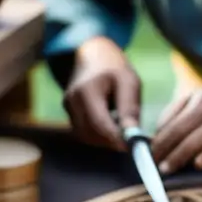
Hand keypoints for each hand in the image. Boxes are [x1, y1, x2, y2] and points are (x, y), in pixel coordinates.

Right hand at [63, 36, 140, 151]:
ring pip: (86, 136)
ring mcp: (68, 106)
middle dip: (112, 142)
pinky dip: (99, 134)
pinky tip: (111, 125)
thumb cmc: (114, 67)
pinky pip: (84, 131)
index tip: (133, 147)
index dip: (115, 139)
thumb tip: (132, 136)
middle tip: (131, 141)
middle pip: (91, 133)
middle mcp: (72, 100)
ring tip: (122, 130)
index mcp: (87, 90)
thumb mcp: (129, 81)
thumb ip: (129, 108)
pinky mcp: (69, 112)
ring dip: (105, 139)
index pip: (99, 123)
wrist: (92, 55)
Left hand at [151, 87, 201, 173]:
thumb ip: (177, 113)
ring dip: (179, 158)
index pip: (175, 121)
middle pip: (182, 132)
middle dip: (166, 151)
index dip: (160, 139)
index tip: (148, 153)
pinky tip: (196, 165)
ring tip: (168, 169)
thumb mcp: (201, 102)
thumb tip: (156, 135)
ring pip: (197, 143)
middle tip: (155, 165)